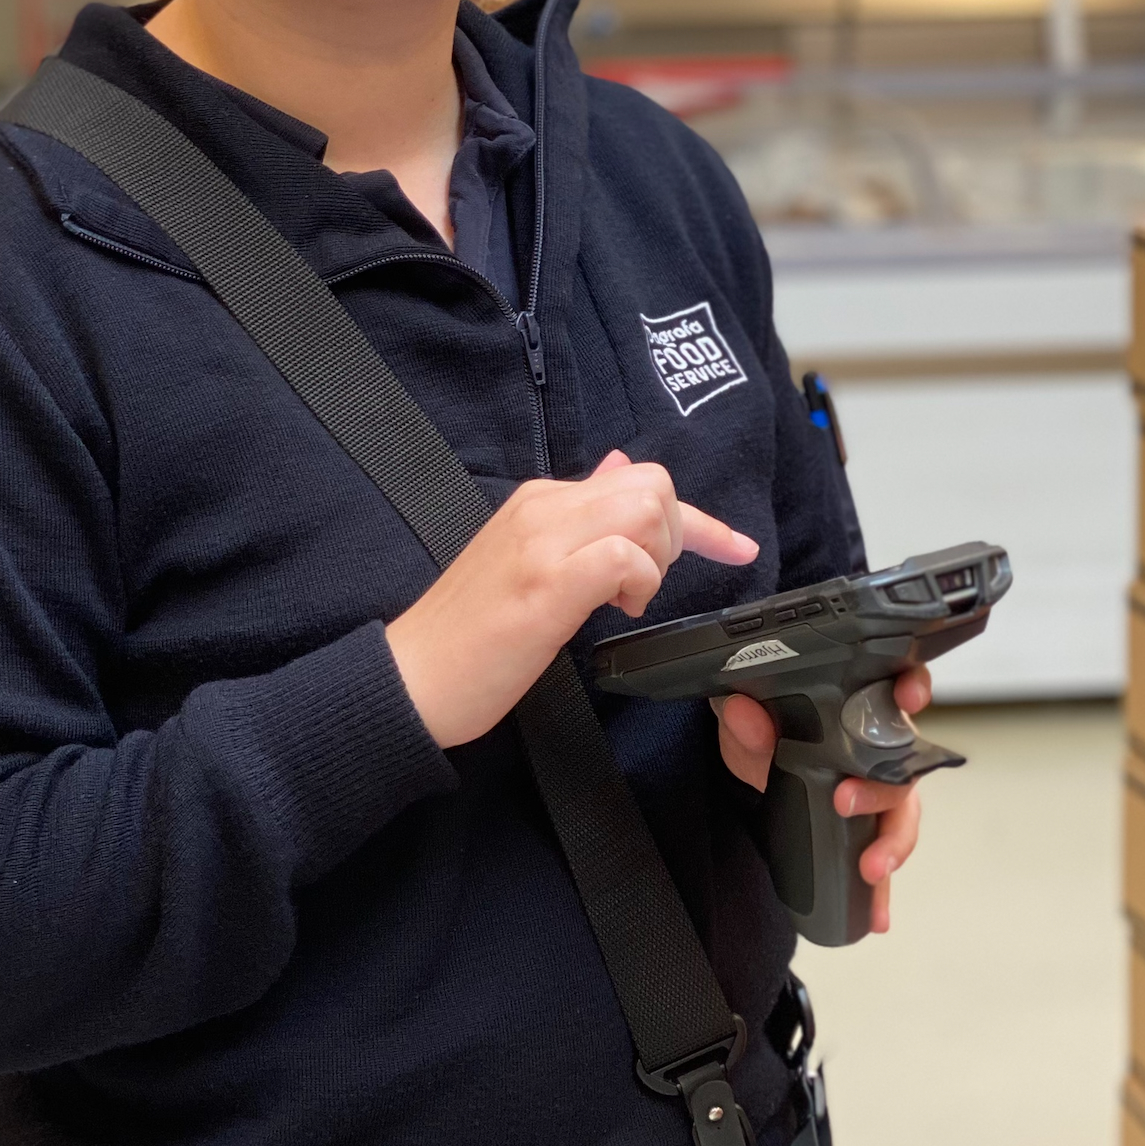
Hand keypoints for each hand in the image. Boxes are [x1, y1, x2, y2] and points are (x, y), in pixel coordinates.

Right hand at [386, 449, 758, 748]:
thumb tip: (619, 467)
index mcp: (539, 500)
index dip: (699, 519)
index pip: (637, 479)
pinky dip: (639, 582)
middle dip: (676, 536)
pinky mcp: (546, 584)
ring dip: (656, 560)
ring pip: (645, 509)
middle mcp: (542, 507)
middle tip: (644, 587)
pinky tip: (617, 612)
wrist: (409, 678)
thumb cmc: (468, 634)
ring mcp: (543, 542)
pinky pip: (624, 555)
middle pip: (653, 484)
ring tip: (624, 601)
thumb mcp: (528, 560)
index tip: (735, 548)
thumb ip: (578, 517)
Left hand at [713, 664, 932, 934]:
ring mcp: (879, 793)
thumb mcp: (746, 724)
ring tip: (873, 871)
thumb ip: (745, 718)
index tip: (908, 699)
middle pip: (903, 764)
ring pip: (903, 817)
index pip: (897, 687)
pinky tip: (877, 916)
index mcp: (857, 708)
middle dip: (883, 788)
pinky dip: (882, 891)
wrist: (750, 777)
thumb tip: (744, 714)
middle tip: (845, 802)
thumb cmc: (762, 736)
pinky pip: (884, 860)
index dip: (912, 688)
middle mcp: (880, 750)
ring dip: (894, 845)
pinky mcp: (869, 832)